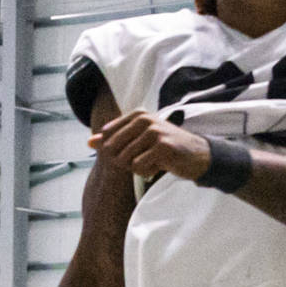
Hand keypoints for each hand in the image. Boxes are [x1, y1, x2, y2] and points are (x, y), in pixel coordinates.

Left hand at [88, 109, 210, 180]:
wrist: (197, 155)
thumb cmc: (165, 147)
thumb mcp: (138, 140)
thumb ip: (112, 140)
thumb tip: (89, 142)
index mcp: (137, 114)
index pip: (107, 136)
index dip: (115, 151)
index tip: (135, 151)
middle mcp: (145, 119)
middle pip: (114, 149)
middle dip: (125, 161)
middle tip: (144, 159)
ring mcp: (154, 132)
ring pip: (126, 159)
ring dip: (138, 167)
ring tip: (154, 161)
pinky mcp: (163, 147)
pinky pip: (139, 167)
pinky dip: (147, 172)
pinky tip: (160, 166)